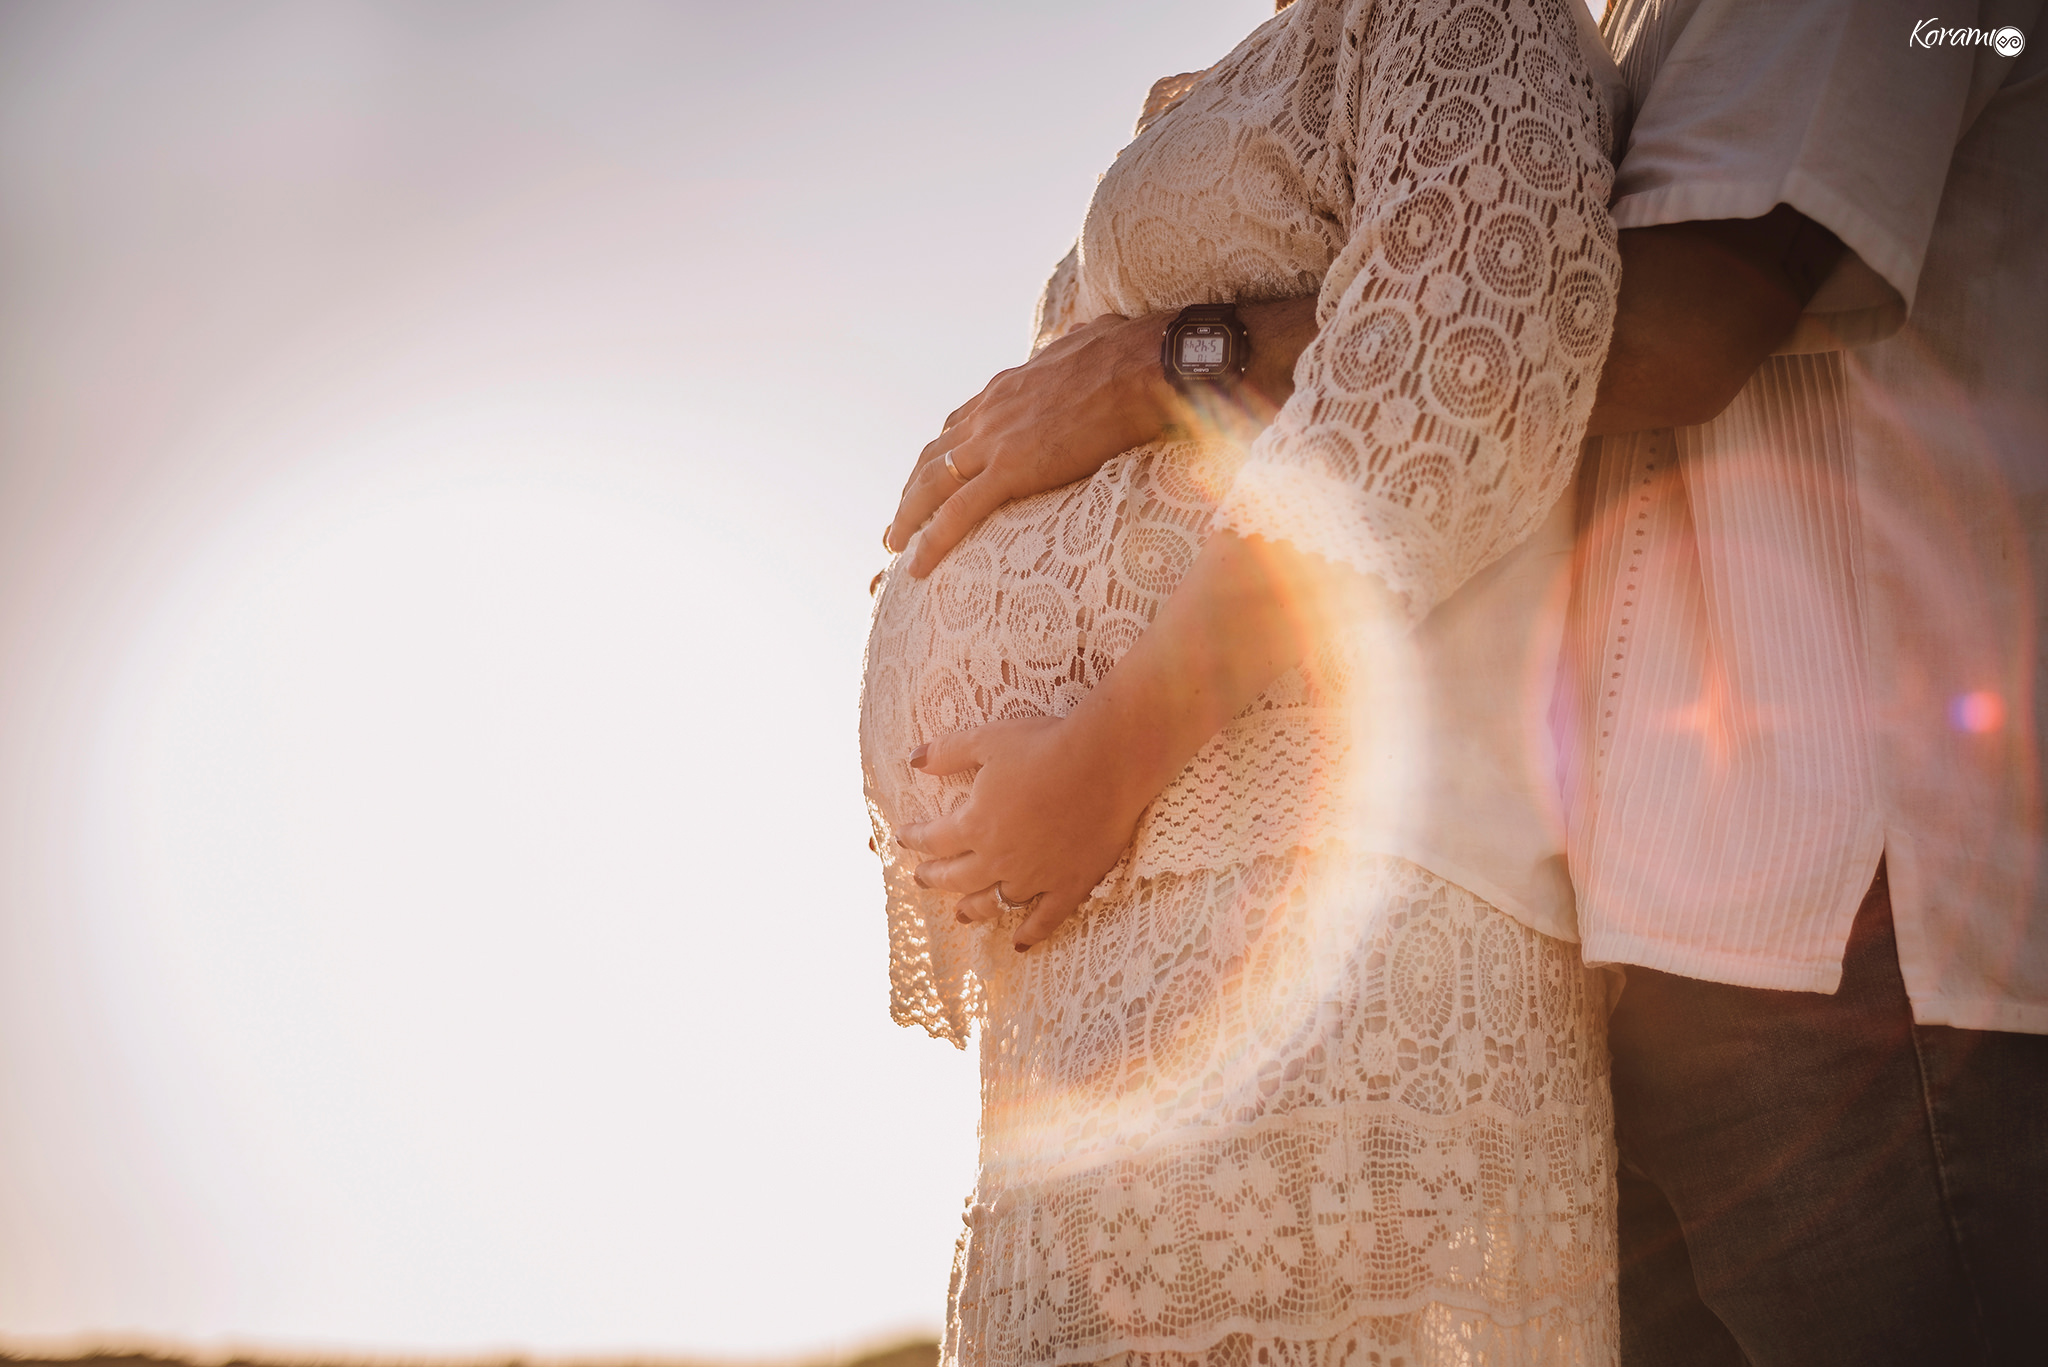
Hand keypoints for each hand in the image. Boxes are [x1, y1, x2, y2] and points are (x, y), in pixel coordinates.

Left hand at [886, 313, 1175, 577]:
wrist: (1144, 366)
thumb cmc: (1133, 352)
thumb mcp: (1091, 339)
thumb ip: (1079, 347)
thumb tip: (1093, 335)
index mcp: (1009, 386)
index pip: (960, 423)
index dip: (943, 451)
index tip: (934, 472)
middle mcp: (990, 411)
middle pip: (934, 455)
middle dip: (912, 488)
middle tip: (900, 517)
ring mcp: (995, 440)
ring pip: (932, 484)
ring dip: (907, 516)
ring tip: (893, 545)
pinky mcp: (1011, 469)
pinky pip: (958, 513)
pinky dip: (931, 541)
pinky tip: (917, 567)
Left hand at [896, 714, 1150, 951]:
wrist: (1106, 763)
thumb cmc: (1045, 746)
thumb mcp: (988, 740)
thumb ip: (948, 752)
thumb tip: (914, 759)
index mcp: (975, 824)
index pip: (934, 840)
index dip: (916, 839)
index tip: (904, 838)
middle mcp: (999, 859)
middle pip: (957, 878)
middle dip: (934, 878)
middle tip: (922, 878)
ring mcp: (1035, 877)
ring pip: (995, 902)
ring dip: (973, 909)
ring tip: (961, 914)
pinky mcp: (1069, 885)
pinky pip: (1045, 919)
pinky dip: (1030, 934)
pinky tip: (1018, 943)